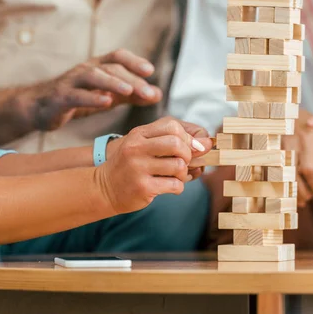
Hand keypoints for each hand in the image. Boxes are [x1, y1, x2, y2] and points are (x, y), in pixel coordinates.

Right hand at [18, 49, 161, 130]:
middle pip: (111, 68)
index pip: (118, 56)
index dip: (134, 61)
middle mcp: (85, 69)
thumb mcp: (107, 96)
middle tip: (150, 92)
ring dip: (113, 83)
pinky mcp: (61, 98)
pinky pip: (77, 95)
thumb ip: (132, 95)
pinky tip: (106, 102)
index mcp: (97, 67)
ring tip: (129, 90)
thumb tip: (158, 94)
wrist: (40, 108)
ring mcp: (72, 82)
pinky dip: (92, 98)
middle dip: (132, 79)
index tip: (151, 71)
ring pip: (94, 77)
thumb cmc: (77, 99)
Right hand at [96, 117, 211, 213]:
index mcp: (138, 134)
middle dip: (188, 154)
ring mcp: (138, 168)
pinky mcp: (143, 187)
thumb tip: (208, 143)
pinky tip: (169, 186)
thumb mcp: (144, 144)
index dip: (188, 136)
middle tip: (184, 162)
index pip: (172, 125)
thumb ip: (172, 139)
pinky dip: (178, 187)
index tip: (190, 147)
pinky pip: (175, 185)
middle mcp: (136, 148)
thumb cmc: (131, 165)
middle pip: (177, 144)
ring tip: (175, 176)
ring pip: (179, 165)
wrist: (104, 188)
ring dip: (183, 173)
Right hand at [282, 117, 312, 206]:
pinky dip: (284, 190)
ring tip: (306, 198)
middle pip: (295, 178)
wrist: (293, 121)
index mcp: (306, 140)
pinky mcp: (270, 158)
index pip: (311, 169)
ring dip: (294, 194)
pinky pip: (275, 179)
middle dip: (307, 192)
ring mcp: (277, 153)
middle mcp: (289, 146)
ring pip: (283, 180)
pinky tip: (294, 195)